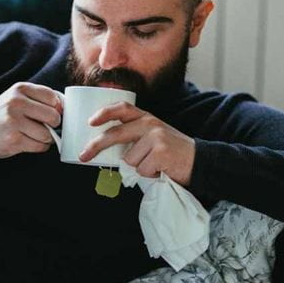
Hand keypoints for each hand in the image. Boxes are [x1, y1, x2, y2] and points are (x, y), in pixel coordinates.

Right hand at [0, 82, 61, 158]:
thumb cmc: (5, 113)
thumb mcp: (18, 97)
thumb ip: (39, 97)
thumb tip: (64, 107)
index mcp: (20, 89)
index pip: (52, 97)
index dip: (58, 107)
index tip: (54, 113)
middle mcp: (16, 103)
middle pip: (53, 116)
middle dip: (54, 124)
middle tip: (48, 126)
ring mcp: (14, 122)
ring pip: (47, 134)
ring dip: (46, 138)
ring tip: (36, 134)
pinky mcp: (13, 140)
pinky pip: (39, 146)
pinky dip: (40, 146)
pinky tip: (30, 141)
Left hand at [78, 102, 195, 185]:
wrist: (200, 161)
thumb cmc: (171, 153)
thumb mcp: (154, 137)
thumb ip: (134, 136)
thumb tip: (105, 149)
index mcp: (147, 118)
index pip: (123, 108)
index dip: (104, 113)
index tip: (90, 122)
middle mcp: (150, 124)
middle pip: (116, 134)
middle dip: (96, 146)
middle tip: (83, 157)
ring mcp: (156, 137)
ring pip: (129, 159)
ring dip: (138, 167)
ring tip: (154, 165)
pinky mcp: (161, 152)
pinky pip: (141, 169)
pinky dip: (149, 174)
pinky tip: (161, 169)